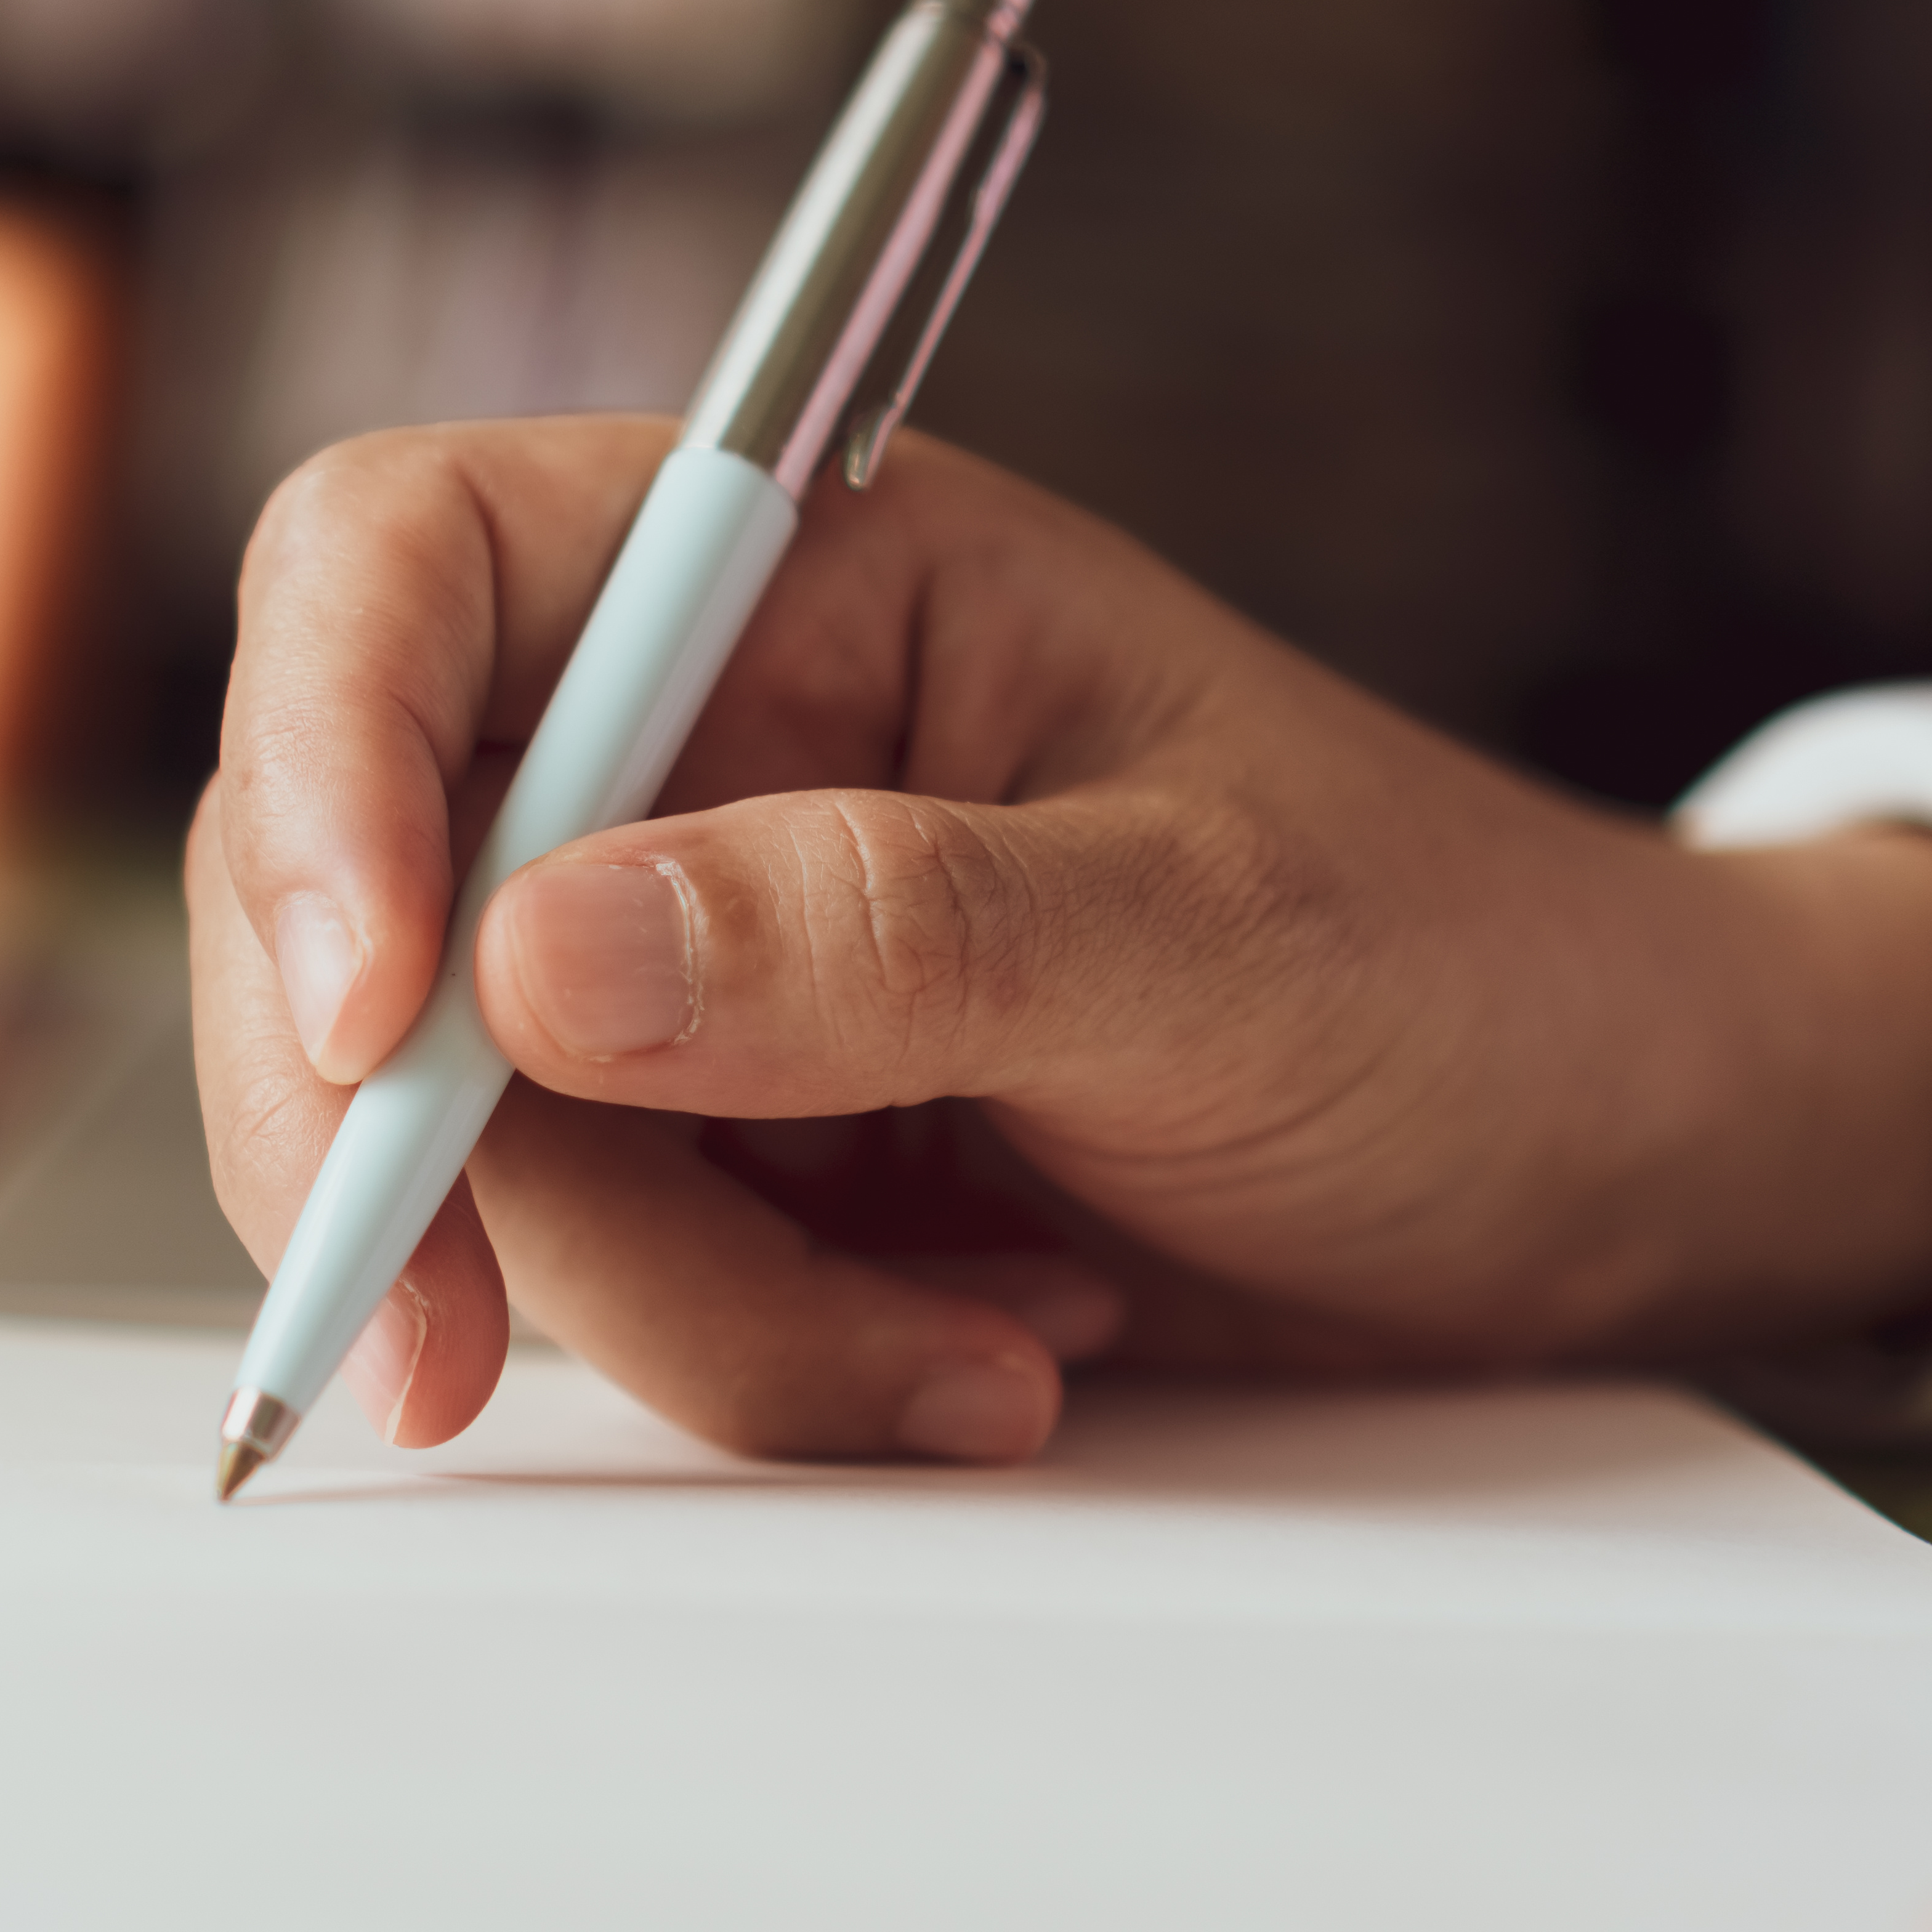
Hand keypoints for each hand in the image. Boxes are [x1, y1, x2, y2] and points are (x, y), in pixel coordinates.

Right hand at [191, 414, 1931, 1455]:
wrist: (1608, 1171)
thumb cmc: (1466, 976)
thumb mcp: (1205, 940)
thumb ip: (881, 929)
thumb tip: (535, 964)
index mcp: (801, 574)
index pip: (406, 573)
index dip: (323, 773)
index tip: (377, 1027)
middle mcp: (706, 744)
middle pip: (363, 896)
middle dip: (411, 1145)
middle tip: (454, 1353)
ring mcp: (704, 956)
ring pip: (482, 1141)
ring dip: (688, 1307)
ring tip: (983, 1348)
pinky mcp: (738, 1144)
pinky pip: (612, 1274)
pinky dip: (763, 1358)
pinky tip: (988, 1349)